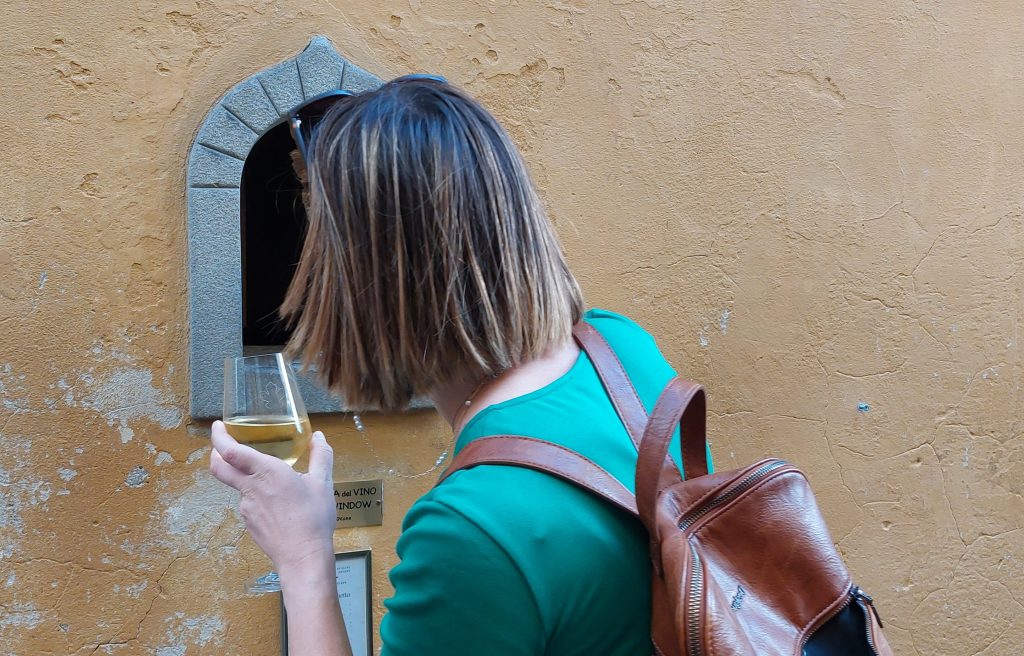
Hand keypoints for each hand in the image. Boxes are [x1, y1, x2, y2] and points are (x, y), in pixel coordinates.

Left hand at [209, 421, 335, 576]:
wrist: (303, 557)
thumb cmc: (313, 520)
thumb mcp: (323, 483)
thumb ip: (321, 455)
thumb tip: (319, 437)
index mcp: (268, 472)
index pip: (231, 451)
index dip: (219, 436)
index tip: (218, 426)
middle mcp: (251, 488)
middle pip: (219, 467)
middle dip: (216, 453)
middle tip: (222, 444)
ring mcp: (247, 507)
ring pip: (238, 485)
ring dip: (246, 478)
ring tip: (273, 482)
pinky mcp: (249, 522)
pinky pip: (248, 502)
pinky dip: (257, 496)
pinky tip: (276, 503)